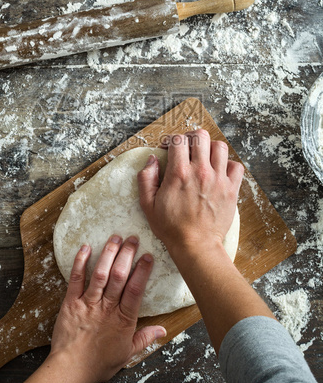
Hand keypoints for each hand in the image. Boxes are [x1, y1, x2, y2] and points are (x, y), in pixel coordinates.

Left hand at [49, 235, 165, 382]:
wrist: (70, 370)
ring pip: (100, 274)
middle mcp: (107, 308)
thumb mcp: (127, 354)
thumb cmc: (99, 364)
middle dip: (127, 254)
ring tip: (115, 237)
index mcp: (123, 319)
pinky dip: (80, 262)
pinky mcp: (71, 302)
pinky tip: (86, 248)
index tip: (148, 256)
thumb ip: (145, 338)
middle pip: (119, 276)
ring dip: (108, 253)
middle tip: (133, 239)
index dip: (142, 271)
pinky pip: (76, 279)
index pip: (135, 290)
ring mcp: (88, 303)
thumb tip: (163, 330)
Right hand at [137, 130, 243, 255]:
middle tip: (187, 148)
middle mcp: (201, 172)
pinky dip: (228, 165)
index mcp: (179, 173)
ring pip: (220, 147)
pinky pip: (236, 166)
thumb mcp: (147, 204)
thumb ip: (146, 178)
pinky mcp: (232, 189)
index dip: (171, 140)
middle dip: (191, 138)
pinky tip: (219, 172)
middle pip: (201, 136)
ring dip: (210, 148)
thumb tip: (153, 159)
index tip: (169, 148)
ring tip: (204, 158)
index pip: (178, 140)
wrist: (196, 246)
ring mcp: (219, 179)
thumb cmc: (171, 227)